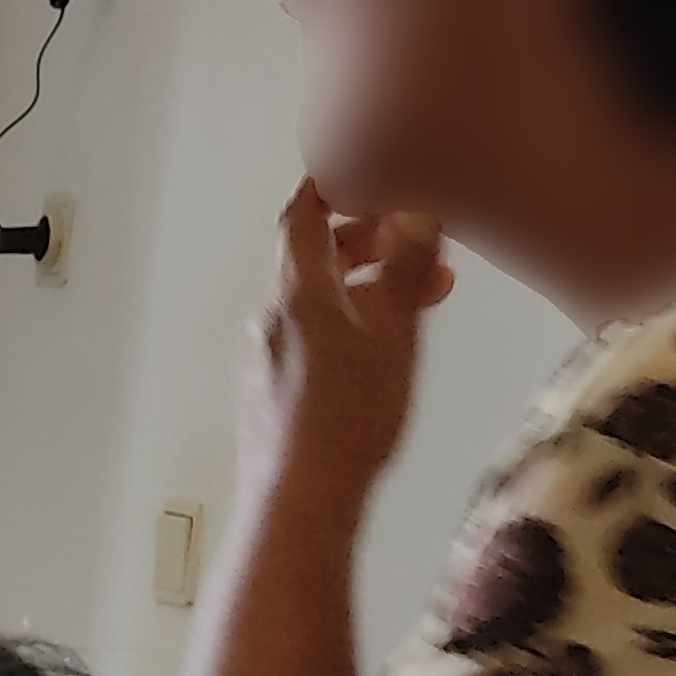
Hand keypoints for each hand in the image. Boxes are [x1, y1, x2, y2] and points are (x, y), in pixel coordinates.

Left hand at [238, 179, 452, 515]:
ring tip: (414, 306)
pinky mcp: (264, 397)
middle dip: (364, 247)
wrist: (298, 502)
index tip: (356, 173)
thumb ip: (403, 270)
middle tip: (414, 248)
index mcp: (296, 294)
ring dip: (361, 293)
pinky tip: (377, 357)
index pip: (301, 217)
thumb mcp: (393, 334)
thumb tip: (413, 210)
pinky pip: (304, 343)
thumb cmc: (348, 417)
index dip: (328, 189)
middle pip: (309, 262)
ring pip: (313, 306)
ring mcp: (261, 360)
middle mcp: (268, 320)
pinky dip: (342, 330)